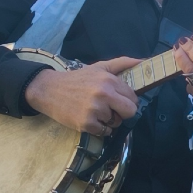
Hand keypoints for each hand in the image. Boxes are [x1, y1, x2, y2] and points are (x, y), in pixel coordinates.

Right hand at [22, 57, 141, 135]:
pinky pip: (105, 132)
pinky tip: (90, 119)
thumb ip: (122, 63)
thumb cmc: (78, 79)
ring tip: (95, 111)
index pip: (133, 98)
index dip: (127, 100)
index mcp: (109, 80)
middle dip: (123, 112)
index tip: (118, 100)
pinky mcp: (86, 123)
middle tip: (111, 109)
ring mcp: (95, 110)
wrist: (49, 90)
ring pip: (116, 122)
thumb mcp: (100, 67)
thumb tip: (144, 61)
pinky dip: (100, 128)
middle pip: (130, 112)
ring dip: (109, 120)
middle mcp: (104, 94)